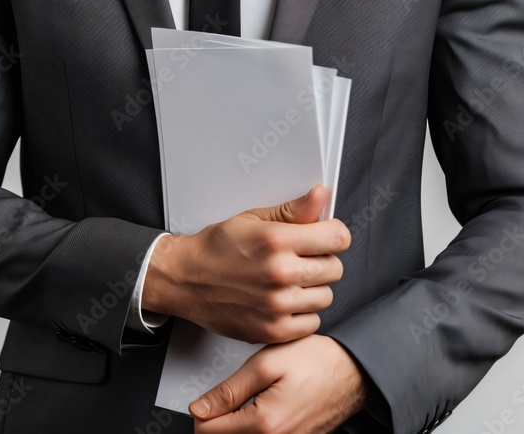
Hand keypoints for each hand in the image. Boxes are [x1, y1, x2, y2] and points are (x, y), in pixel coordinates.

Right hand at [143, 185, 349, 343]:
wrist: (185, 280)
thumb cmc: (216, 248)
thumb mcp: (253, 219)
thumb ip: (293, 210)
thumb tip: (321, 195)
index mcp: (276, 240)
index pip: (338, 238)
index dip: (332, 235)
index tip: (323, 237)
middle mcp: (280, 273)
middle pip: (336, 268)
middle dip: (320, 261)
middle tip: (297, 259)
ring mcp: (278, 305)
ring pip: (326, 296)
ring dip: (311, 288)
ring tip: (286, 281)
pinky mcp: (274, 330)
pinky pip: (312, 321)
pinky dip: (301, 313)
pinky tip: (281, 300)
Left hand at [189, 335, 368, 432]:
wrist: (355, 370)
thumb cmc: (317, 362)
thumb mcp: (265, 365)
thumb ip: (229, 391)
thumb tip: (200, 408)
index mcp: (264, 425)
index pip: (207, 432)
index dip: (202, 411)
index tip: (207, 397)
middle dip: (218, 420)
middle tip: (225, 397)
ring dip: (236, 425)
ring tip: (245, 402)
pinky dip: (255, 428)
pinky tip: (260, 410)